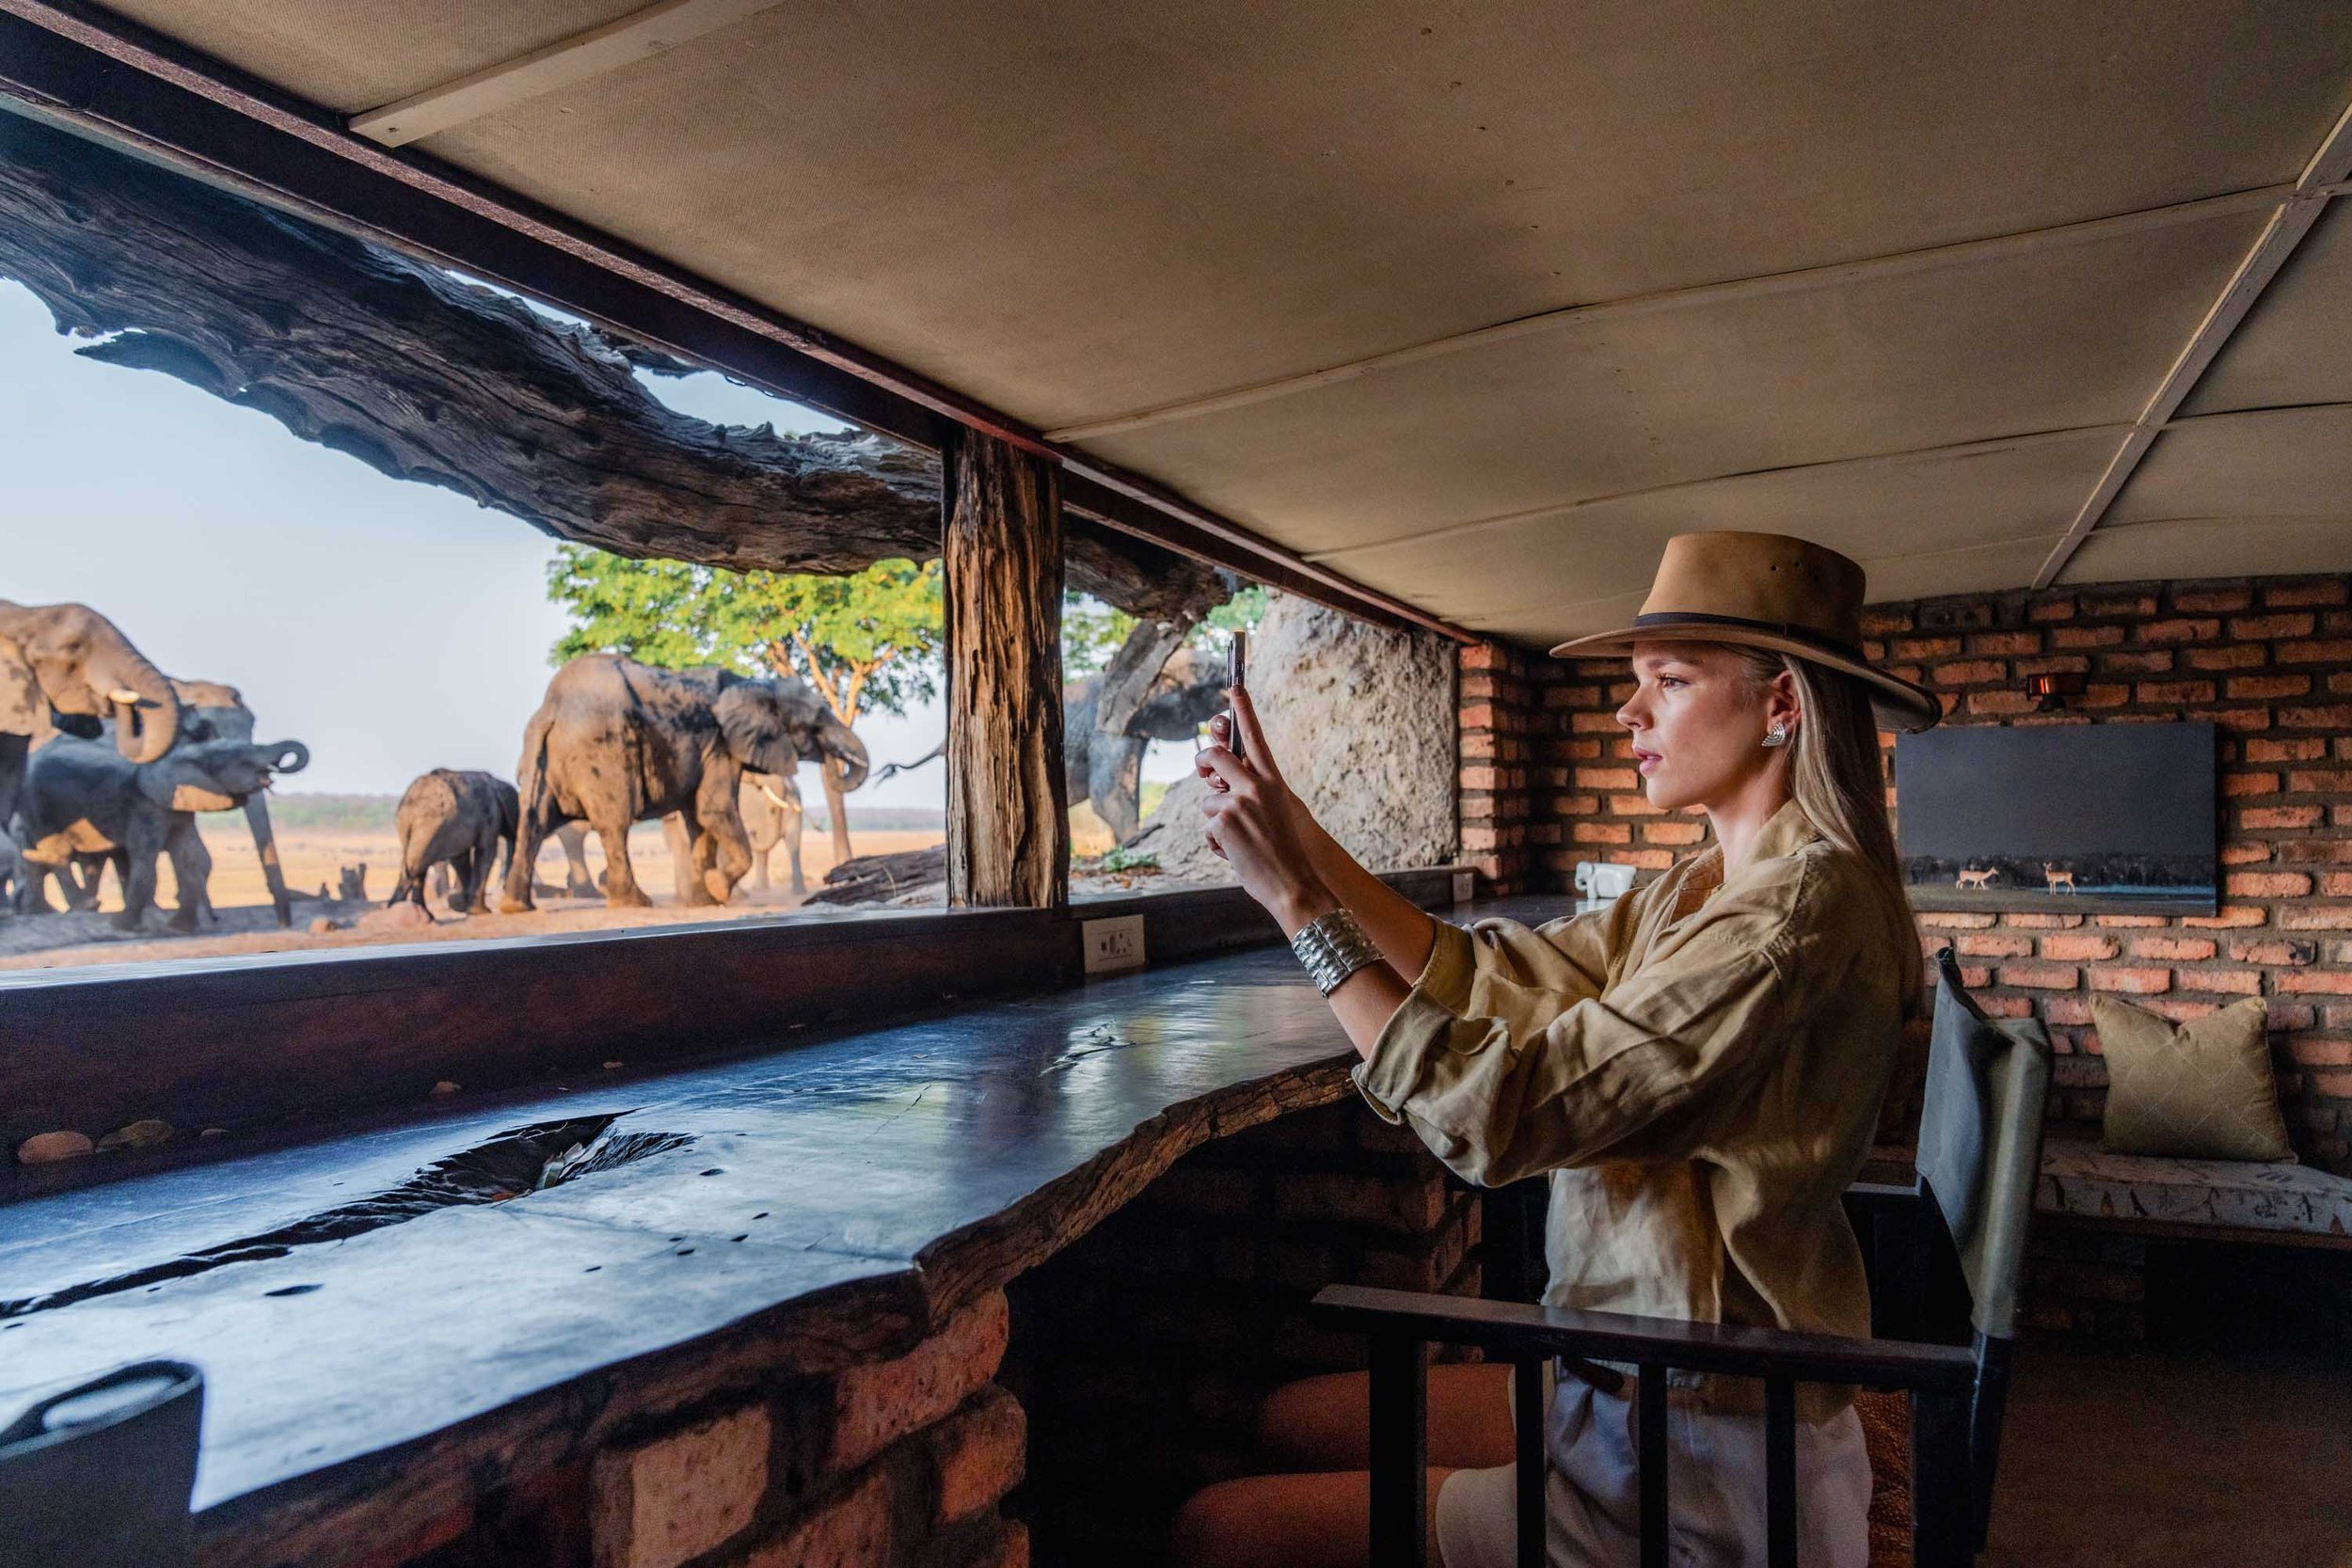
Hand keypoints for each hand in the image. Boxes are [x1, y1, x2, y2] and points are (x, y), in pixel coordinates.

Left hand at [1195, 686, 1331, 931]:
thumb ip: (1255, 793)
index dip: (1244, 710)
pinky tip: (1235, 854)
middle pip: (1216, 756)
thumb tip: (1223, 780)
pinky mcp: (1222, 822)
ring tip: (1240, 841)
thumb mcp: (1277, 813)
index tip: (1234, 687)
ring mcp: (1237, 803)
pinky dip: (1216, 843)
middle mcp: (1255, 787)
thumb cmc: (1285, 853)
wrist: (1293, 883)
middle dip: (1204, 761)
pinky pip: (1207, 827)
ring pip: (1209, 800)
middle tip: (1203, 770)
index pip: (1256, 738)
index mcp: (1274, 783)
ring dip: (1216, 820)